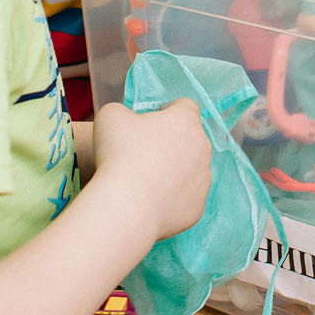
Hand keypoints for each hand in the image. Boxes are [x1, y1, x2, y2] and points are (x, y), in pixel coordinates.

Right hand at [92, 99, 211, 242]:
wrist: (126, 206)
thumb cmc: (119, 155)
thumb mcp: (111, 116)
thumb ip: (123, 111)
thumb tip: (127, 121)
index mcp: (186, 121)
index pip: (185, 106)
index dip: (168, 111)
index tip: (150, 122)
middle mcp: (202, 148)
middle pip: (190, 139)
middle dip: (170, 143)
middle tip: (142, 153)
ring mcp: (203, 179)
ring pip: (190, 170)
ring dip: (173, 172)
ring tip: (144, 181)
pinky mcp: (197, 207)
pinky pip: (185, 198)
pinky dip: (171, 198)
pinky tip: (149, 201)